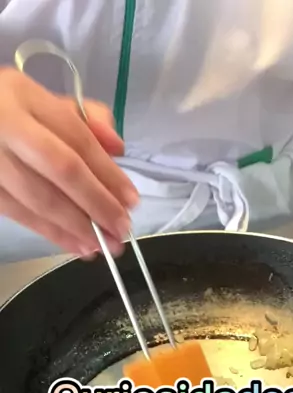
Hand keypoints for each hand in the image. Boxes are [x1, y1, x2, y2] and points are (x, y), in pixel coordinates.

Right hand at [0, 67, 138, 255]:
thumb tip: (117, 149)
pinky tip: (77, 246)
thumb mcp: (44, 100)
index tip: (131, 201)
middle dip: (97, 204)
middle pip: (62, 169)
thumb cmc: (9, 110)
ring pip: (40, 199)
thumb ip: (86, 118)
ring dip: (78, 228)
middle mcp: (6, 126)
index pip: (77, 138)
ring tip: (105, 246)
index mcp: (25, 97)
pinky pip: (21, 215)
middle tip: (121, 230)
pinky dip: (52, 234)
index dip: (108, 173)